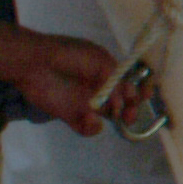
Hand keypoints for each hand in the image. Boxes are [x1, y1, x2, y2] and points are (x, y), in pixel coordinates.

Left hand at [7, 32, 131, 136]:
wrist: (36, 64)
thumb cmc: (70, 55)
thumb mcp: (99, 59)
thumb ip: (115, 80)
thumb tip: (123, 102)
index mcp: (106, 72)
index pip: (129, 84)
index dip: (139, 91)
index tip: (145, 97)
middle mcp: (98, 88)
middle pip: (122, 103)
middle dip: (131, 110)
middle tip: (130, 116)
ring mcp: (85, 104)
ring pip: (106, 117)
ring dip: (113, 118)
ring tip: (111, 114)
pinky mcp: (71, 116)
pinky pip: (88, 128)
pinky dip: (92, 127)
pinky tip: (90, 120)